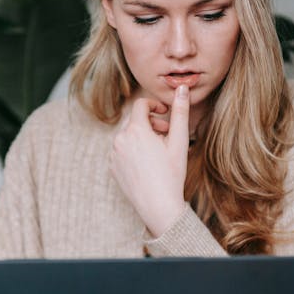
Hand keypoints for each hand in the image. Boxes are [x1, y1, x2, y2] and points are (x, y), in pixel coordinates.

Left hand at [109, 86, 190, 237]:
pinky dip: (134, 151)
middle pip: (135, 121)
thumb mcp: (179, 141)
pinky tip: (148, 164)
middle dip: (151, 123)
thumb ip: (180, 112)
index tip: (165, 113)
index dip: (154, 105)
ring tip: (158, 151)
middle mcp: (120, 139)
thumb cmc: (171, 173)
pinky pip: (122, 151)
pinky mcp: (112, 167)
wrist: (158, 205)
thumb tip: (182, 88)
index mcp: (135, 130)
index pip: (140, 105)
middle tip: (167, 134)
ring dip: (143, 137)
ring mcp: (113, 154)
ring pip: (128, 136)